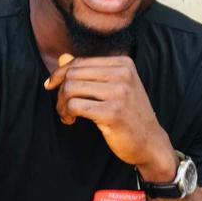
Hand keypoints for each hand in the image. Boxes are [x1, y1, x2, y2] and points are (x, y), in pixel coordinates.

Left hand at [45, 53, 176, 179]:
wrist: (150, 142)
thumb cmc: (128, 115)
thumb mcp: (112, 88)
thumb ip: (88, 71)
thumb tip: (62, 57)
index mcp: (123, 64)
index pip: (80, 62)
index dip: (60, 73)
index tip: (51, 86)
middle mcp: (123, 74)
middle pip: (73, 74)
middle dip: (59, 90)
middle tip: (61, 106)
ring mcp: (119, 93)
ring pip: (70, 89)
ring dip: (61, 104)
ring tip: (66, 114)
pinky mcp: (112, 112)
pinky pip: (74, 106)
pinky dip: (66, 113)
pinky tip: (70, 120)